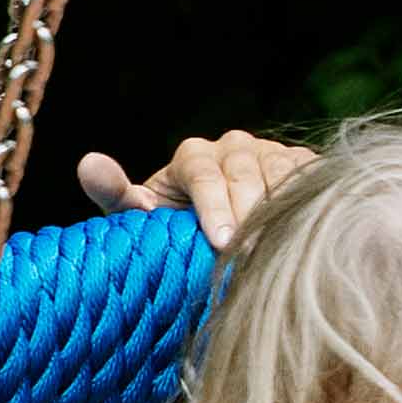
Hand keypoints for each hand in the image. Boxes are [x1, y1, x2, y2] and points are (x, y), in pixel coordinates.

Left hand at [77, 128, 316, 245]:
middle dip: (249, 214)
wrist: (217, 228)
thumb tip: (88, 163)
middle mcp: (235, 146)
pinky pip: (313, 181)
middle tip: (252, 255)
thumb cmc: (174, 228)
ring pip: (283, 177)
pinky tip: (310, 237)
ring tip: (281, 251)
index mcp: (194, 155)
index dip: (214, 207)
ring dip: (282, 212)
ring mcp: (272, 153)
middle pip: (245, 174)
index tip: (221, 242)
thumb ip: (117, 195)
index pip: (204, 174)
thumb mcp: (143, 217)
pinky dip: (313, 206)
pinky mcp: (304, 166)